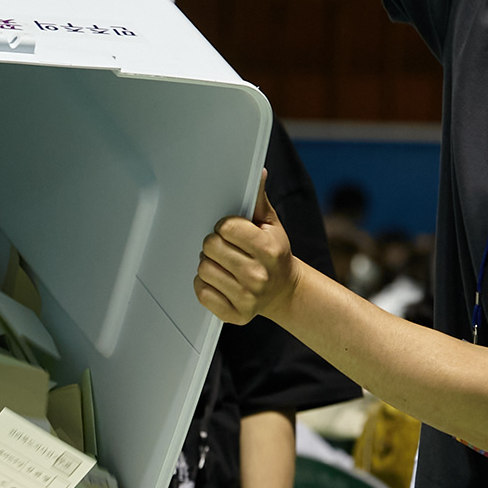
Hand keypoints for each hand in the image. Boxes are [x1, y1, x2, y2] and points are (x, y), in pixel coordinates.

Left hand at [194, 174, 298, 325]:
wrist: (285, 289)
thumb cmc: (274, 252)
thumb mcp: (271, 225)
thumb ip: (259, 200)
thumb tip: (256, 173)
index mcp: (269, 249)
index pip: (226, 227)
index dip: (225, 226)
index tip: (231, 231)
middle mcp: (259, 276)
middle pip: (210, 247)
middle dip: (214, 244)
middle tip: (224, 248)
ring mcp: (247, 298)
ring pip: (203, 269)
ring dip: (208, 264)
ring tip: (222, 264)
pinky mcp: (236, 314)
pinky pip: (202, 293)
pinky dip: (205, 285)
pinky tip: (219, 280)